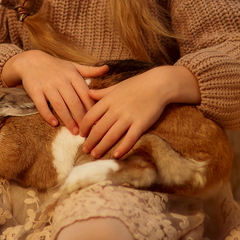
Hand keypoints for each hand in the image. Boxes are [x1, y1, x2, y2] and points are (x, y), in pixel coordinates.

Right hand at [1, 51, 108, 133]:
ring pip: (59, 105)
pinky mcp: (35, 90)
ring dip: (68, 120)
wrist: (31, 61)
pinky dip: (48, 115)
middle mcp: (60, 80)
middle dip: (81, 118)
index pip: (85, 94)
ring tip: (74, 132)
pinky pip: (42, 105)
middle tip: (86, 131)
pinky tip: (54, 124)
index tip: (97, 121)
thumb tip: (107, 68)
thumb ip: (89, 70)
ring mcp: (47, 85)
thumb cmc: (56, 66)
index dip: (91, 108)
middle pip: (73, 102)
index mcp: (72, 75)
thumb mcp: (73, 66)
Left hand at [79, 65, 199, 158]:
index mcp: (109, 100)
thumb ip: (102, 92)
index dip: (84, 127)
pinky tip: (116, 155)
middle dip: (90, 141)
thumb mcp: (117, 86)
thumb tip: (88, 93)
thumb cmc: (137, 84)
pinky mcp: (141, 124)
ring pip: (111, 136)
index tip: (81, 134)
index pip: (90, 116)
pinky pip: (129, 139)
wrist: (158, 84)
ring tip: (95, 155)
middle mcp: (116, 110)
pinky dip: (122, 148)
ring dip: (101, 147)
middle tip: (85, 150)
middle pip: (98, 129)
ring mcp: (128, 117)